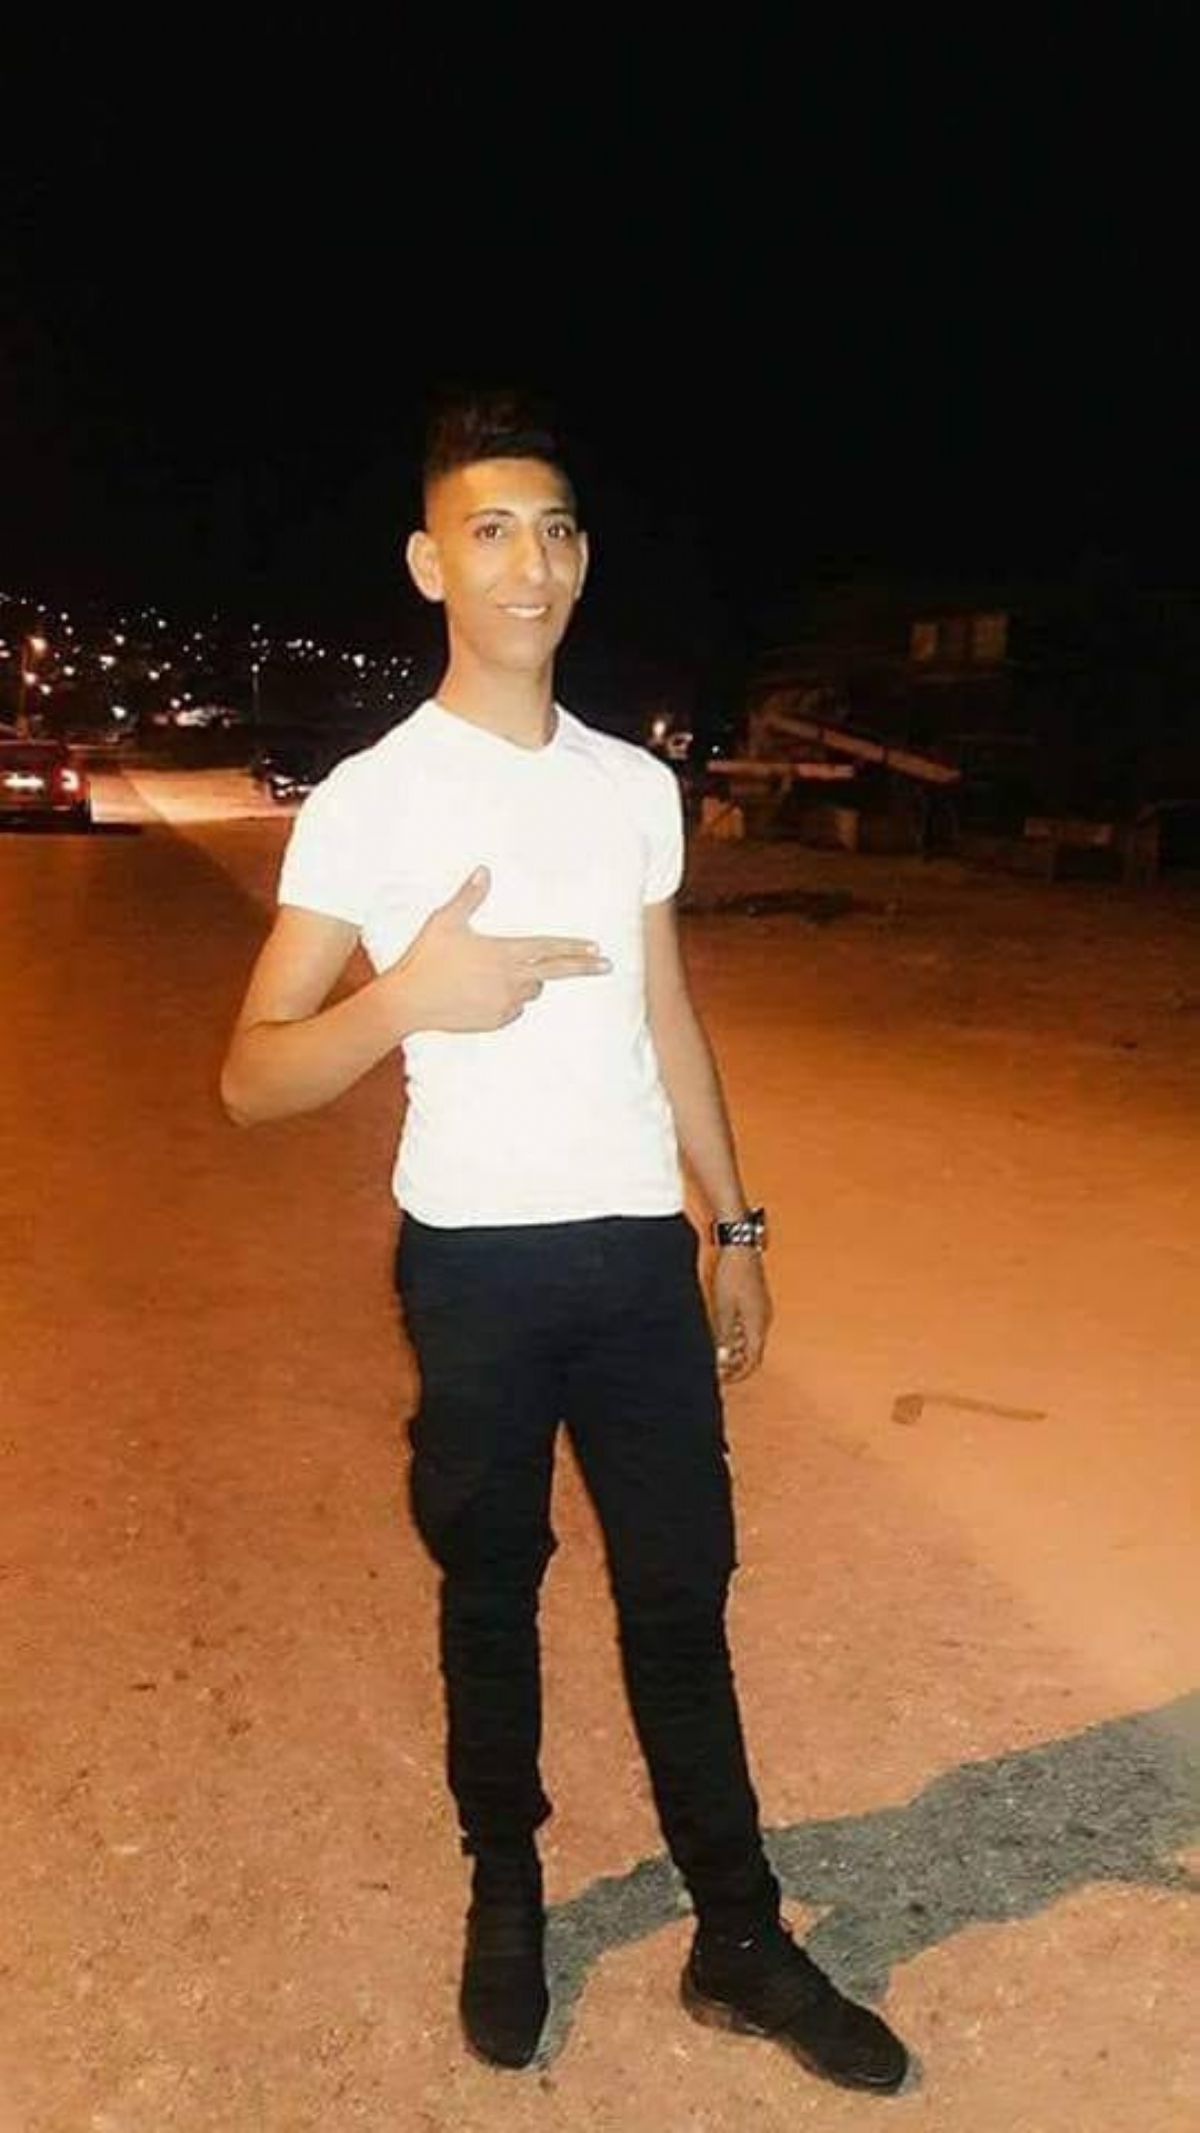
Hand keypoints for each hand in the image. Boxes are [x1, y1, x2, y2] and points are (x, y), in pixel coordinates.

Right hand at [388, 866, 610, 1033]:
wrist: (408, 1002)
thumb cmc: (425, 958)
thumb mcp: (446, 921)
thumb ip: (469, 896)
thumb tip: (484, 870)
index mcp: (503, 952)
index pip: (549, 948)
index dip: (574, 946)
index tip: (596, 947)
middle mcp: (510, 979)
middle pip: (557, 972)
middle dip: (585, 967)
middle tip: (608, 966)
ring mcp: (505, 1003)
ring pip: (531, 991)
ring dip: (529, 982)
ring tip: (502, 973)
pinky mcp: (495, 1020)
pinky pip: (514, 1009)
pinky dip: (510, 999)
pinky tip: (485, 992)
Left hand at [712, 1249, 771, 1382]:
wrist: (741, 1248)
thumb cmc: (731, 1275)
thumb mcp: (723, 1308)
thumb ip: (723, 1335)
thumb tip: (722, 1358)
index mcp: (758, 1325)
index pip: (753, 1361)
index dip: (738, 1374)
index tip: (722, 1378)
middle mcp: (763, 1320)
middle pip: (752, 1352)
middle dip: (735, 1363)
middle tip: (715, 1367)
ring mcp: (761, 1311)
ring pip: (750, 1340)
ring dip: (734, 1349)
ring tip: (715, 1351)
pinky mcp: (756, 1303)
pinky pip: (748, 1327)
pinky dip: (736, 1335)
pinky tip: (720, 1332)